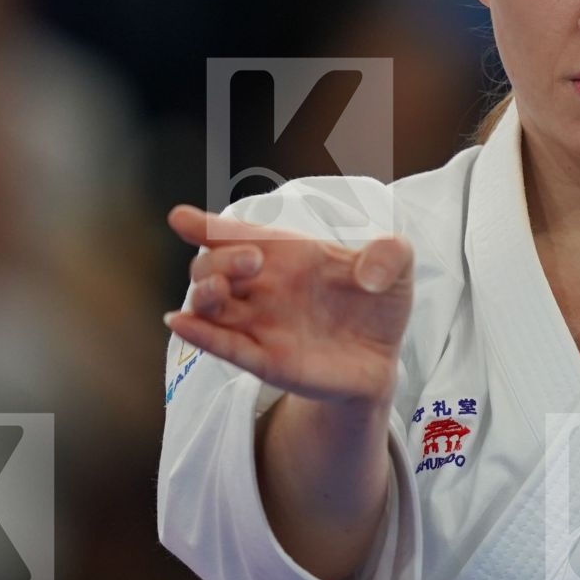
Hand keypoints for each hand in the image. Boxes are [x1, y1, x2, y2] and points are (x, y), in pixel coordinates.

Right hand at [162, 203, 413, 407]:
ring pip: (211, 307)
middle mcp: (263, 287)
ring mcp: (260, 324)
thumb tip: (371, 273)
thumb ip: (392, 253)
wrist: (384, 357)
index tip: (180, 219)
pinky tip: (182, 324)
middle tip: (253, 259)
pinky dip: (202, 336)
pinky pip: (226, 347)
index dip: (206, 225)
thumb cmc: (379, 303)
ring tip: (220, 289)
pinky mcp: (267, 360)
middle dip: (219, 259)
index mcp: (287, 254)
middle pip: (214, 268)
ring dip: (205, 295)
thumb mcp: (399, 268)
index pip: (237, 234)